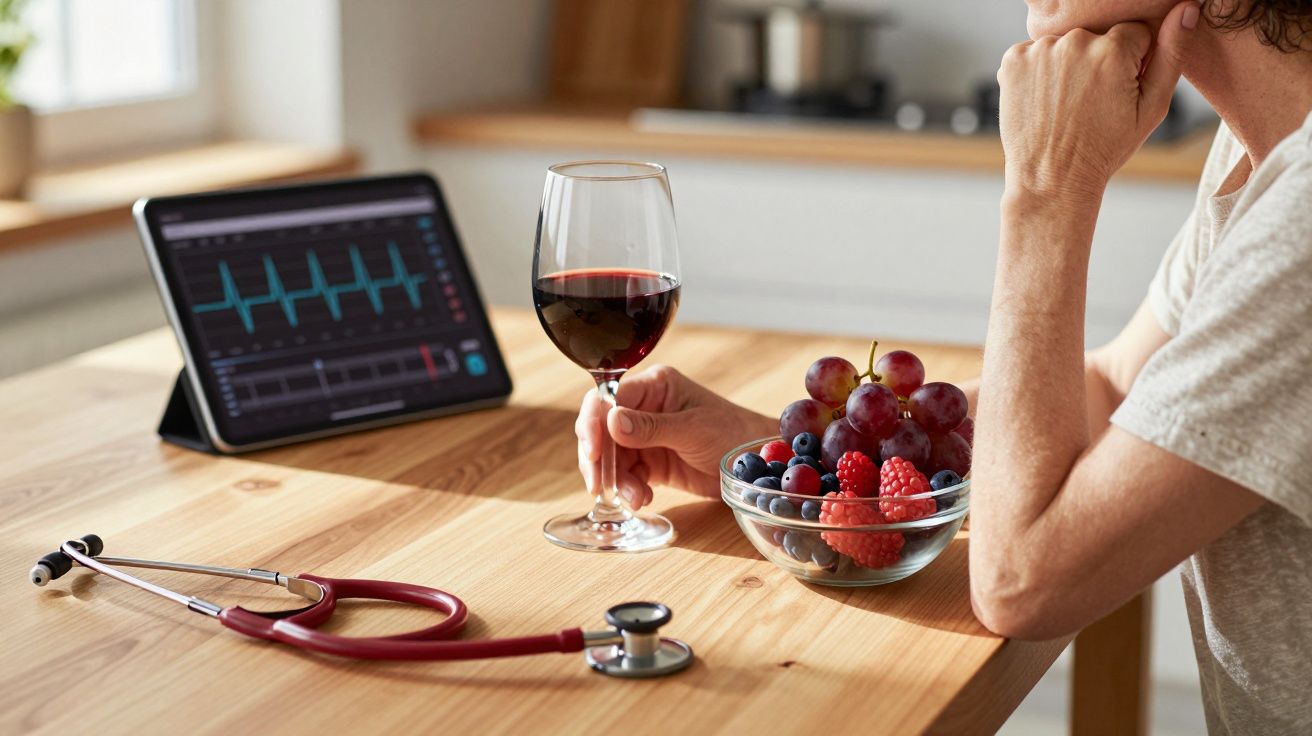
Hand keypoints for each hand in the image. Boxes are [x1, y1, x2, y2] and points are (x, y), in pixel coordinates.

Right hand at [575, 365, 775, 507]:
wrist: (757, 464)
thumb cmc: (733, 433)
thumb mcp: (692, 429)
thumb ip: (650, 427)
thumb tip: (610, 421)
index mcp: (654, 387)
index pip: (607, 398)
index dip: (593, 424)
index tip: (592, 452)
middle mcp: (643, 408)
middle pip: (601, 429)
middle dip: (599, 459)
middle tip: (600, 486)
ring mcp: (645, 436)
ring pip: (611, 457)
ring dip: (617, 480)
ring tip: (635, 498)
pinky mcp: (651, 462)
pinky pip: (627, 475)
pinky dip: (630, 489)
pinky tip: (643, 499)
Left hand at [997, 1, 1199, 205]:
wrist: (1052, 178)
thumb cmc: (1104, 148)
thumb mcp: (1152, 106)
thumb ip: (1172, 53)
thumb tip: (1187, 9)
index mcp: (1113, 49)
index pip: (1134, 32)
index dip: (1132, 61)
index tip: (1120, 88)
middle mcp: (1075, 41)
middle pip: (1098, 35)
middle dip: (1099, 60)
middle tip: (1092, 100)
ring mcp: (1040, 50)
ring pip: (1065, 42)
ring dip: (1068, 64)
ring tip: (1068, 102)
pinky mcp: (1013, 60)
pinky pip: (1035, 51)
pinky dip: (1039, 70)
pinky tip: (1045, 99)